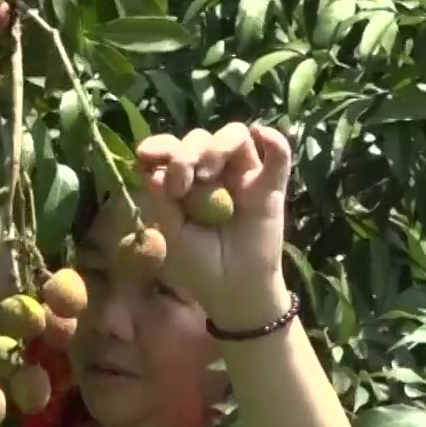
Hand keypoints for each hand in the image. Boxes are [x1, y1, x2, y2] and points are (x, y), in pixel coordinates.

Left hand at [132, 122, 293, 326]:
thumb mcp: (171, 232)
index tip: (146, 154)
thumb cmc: (198, 264)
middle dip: (186, 153)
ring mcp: (244, 176)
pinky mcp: (271, 187)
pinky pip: (279, 157)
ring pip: (235, 136)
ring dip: (218, 146)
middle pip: (201, 138)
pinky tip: (264, 135)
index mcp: (186, 179)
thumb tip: (149, 165)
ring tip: (208, 173)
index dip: (160, 145)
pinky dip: (275, 142)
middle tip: (180, 186)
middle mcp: (214, 171)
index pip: (172, 148)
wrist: (232, 291)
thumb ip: (161, 199)